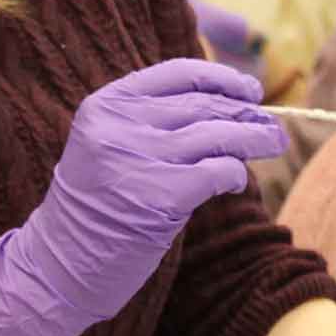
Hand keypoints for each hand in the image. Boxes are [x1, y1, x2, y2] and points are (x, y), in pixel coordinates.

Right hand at [0, 58, 285, 335]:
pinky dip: (235, 174)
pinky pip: (218, 172)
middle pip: (203, 105)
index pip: (178, 73)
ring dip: (254, 139)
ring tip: (274, 143)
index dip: (222, 78)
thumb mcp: (109, 145)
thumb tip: (227, 103)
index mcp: (107, 103)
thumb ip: (152, 120)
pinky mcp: (161, 195)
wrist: (61, 262)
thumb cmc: (95, 205)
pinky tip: (236, 181)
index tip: (249, 89)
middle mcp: (120, 124)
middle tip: (271, 125)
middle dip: (245, 113)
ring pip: (218, 135)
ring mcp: (139, 158)